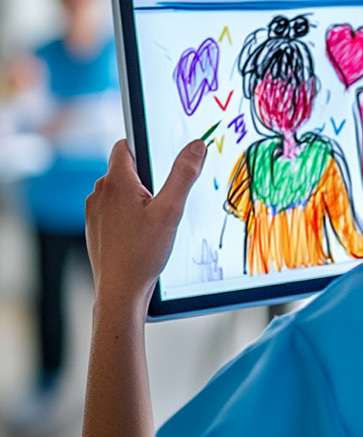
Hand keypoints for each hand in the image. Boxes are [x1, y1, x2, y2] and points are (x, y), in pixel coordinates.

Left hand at [85, 139, 205, 314]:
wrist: (120, 291)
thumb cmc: (143, 253)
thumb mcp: (171, 210)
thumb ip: (183, 174)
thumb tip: (195, 146)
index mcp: (116, 182)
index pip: (125, 145)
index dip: (144, 146)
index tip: (161, 156)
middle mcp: (99, 193)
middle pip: (125, 169)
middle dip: (146, 177)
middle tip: (166, 197)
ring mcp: (94, 211)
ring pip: (119, 190)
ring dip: (137, 197)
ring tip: (155, 220)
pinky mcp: (95, 227)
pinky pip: (113, 209)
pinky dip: (128, 214)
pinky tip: (143, 233)